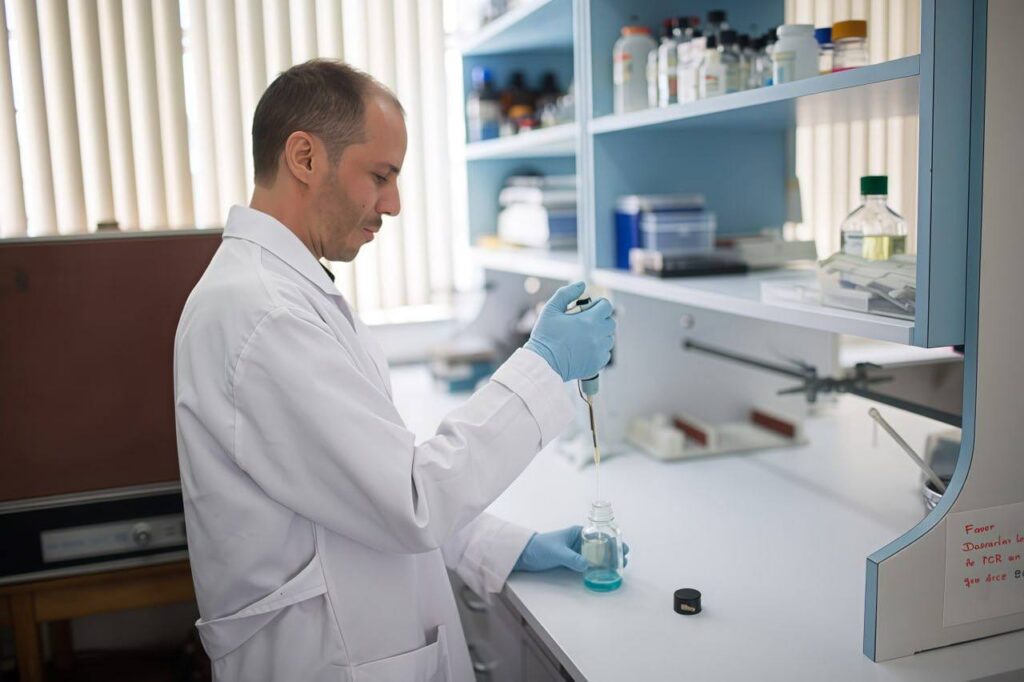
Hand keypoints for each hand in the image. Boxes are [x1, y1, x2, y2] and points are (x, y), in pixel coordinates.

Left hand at [513, 526, 629, 572]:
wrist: (525, 555)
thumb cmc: (540, 547)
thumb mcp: (557, 552)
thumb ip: (572, 559)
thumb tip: (587, 566)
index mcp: (577, 532)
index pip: (599, 535)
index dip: (612, 541)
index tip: (623, 548)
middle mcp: (578, 541)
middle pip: (600, 545)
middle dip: (612, 552)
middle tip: (624, 560)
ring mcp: (575, 551)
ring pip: (595, 555)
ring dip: (606, 561)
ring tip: (618, 568)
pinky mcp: (571, 561)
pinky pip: (587, 564)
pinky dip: (596, 568)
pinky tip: (603, 573)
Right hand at [524, 281, 615, 381]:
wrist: (543, 364)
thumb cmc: (545, 336)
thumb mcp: (550, 310)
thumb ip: (566, 294)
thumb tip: (581, 284)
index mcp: (589, 321)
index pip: (606, 306)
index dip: (598, 304)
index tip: (589, 308)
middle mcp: (597, 336)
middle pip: (611, 322)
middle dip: (601, 319)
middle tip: (586, 322)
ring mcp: (598, 351)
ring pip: (609, 339)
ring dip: (600, 335)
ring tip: (584, 336)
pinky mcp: (597, 364)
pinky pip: (605, 353)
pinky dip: (598, 350)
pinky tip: (584, 349)